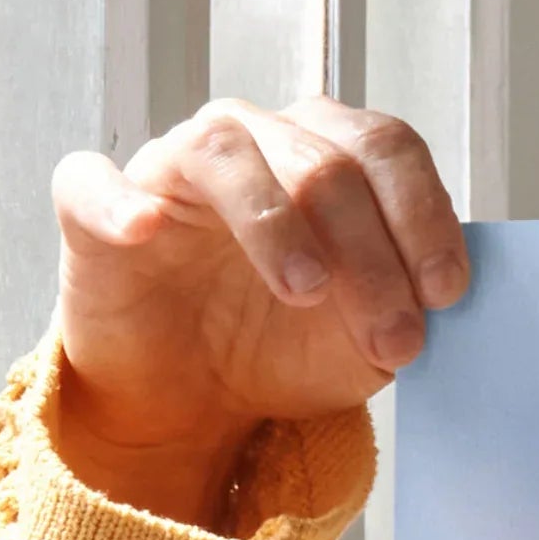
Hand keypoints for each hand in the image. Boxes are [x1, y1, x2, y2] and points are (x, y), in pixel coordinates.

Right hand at [47, 99, 467, 526]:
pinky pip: (93, 183)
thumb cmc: (282, 347)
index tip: (445, 293)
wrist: (194, 398)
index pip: (386, 148)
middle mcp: (254, 141)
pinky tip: (145, 229)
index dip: (423, 215)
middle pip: (323, 161)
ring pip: (225, 152)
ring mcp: (172, 167)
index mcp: (327, 155)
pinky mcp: (95, 208)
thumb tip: (437, 297)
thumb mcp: (365, 341)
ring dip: (276, 223)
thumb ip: (405, 307)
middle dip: (371, 255)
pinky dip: (119, 201)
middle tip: (393, 337)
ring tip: (307, 291)